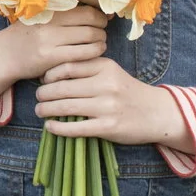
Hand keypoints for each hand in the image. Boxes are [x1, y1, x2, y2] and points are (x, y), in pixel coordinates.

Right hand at [0, 3, 106, 97]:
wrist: (4, 54)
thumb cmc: (27, 34)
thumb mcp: (41, 14)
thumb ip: (64, 10)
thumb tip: (99, 8)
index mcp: (47, 4)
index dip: (98, 2)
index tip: (105, 11)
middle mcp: (49, 18)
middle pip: (90, 16)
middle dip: (102, 23)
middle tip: (102, 28)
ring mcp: (49, 37)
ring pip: (91, 35)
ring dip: (101, 38)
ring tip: (99, 41)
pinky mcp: (51, 56)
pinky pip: (84, 53)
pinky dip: (96, 51)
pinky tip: (95, 51)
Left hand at [34, 58, 192, 150]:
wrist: (157, 113)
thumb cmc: (127, 91)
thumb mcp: (111, 72)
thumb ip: (86, 69)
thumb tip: (50, 75)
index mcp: (105, 67)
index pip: (67, 66)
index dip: (49, 74)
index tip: (43, 81)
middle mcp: (106, 85)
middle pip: (63, 88)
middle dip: (43, 94)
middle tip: (38, 98)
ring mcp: (108, 107)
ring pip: (66, 107)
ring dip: (46, 110)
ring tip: (40, 111)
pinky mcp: (109, 127)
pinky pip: (76, 128)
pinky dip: (58, 128)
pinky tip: (50, 127)